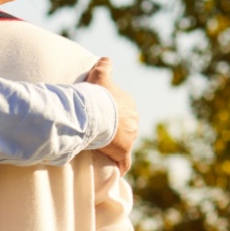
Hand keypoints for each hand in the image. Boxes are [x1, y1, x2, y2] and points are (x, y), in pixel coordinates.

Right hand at [86, 57, 137, 171]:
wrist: (95, 113)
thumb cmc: (96, 95)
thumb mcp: (100, 74)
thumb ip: (105, 65)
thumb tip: (106, 58)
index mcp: (129, 104)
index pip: (123, 111)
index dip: (113, 114)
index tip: (102, 118)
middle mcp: (133, 121)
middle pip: (126, 128)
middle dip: (117, 132)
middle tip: (101, 134)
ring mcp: (130, 138)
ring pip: (125, 144)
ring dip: (116, 148)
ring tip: (103, 150)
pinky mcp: (123, 152)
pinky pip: (124, 163)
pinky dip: (121, 167)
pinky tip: (117, 171)